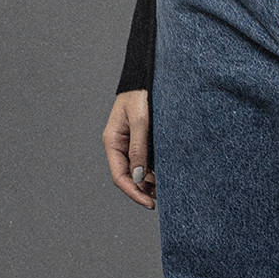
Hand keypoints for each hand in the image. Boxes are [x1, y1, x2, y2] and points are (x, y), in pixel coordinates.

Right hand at [103, 89, 156, 209]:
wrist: (146, 74)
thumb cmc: (140, 93)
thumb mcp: (140, 120)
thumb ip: (139, 148)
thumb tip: (138, 176)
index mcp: (113, 141)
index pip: (120, 176)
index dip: (134, 192)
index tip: (150, 203)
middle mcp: (119, 145)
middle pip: (128, 176)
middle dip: (143, 190)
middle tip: (161, 200)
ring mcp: (130, 143)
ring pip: (137, 170)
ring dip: (149, 182)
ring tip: (165, 190)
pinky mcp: (141, 139)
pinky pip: (145, 160)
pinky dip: (154, 171)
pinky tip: (165, 176)